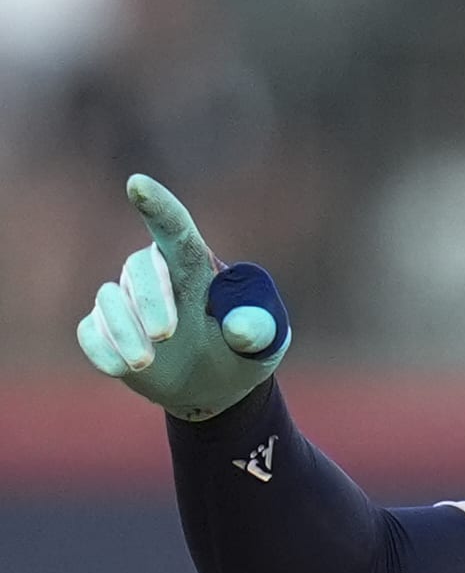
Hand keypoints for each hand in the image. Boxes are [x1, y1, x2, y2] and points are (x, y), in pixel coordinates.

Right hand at [76, 174, 289, 420]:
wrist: (216, 389)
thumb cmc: (244, 354)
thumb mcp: (265, 344)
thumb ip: (260, 330)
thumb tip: (239, 328)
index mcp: (198, 268)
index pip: (176, 229)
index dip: (158, 205)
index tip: (138, 184)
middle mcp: (158, 277)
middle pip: (139, 267)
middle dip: (149, 299)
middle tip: (166, 336)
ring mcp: (127, 303)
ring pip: (110, 300)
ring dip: (125, 332)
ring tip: (146, 363)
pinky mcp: (104, 329)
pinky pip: (91, 331)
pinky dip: (104, 349)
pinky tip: (121, 368)